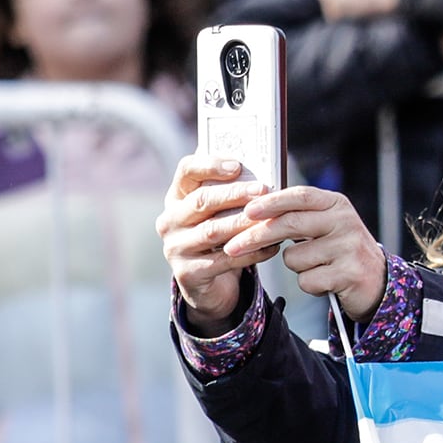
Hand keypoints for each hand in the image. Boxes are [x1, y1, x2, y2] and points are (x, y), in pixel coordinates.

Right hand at [158, 156, 273, 331]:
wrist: (209, 285)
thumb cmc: (220, 238)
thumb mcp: (219, 212)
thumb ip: (229, 188)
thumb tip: (254, 157)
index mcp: (177, 198)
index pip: (186, 171)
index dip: (210, 165)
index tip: (237, 165)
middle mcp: (169, 221)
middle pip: (201, 201)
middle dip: (235, 194)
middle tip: (263, 189)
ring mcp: (175, 248)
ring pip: (213, 231)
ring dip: (244, 223)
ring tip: (270, 217)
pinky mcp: (187, 273)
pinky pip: (225, 259)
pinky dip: (252, 252)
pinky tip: (273, 246)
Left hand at [216, 185, 386, 320]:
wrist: (377, 281)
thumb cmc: (341, 250)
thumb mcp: (326, 224)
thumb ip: (298, 214)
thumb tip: (252, 210)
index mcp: (337, 204)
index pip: (299, 196)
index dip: (270, 202)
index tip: (246, 210)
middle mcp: (345, 222)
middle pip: (290, 225)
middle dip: (256, 237)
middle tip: (233, 247)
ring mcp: (349, 248)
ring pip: (294, 258)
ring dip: (296, 267)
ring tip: (317, 266)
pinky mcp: (348, 274)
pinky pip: (306, 280)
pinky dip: (309, 284)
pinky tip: (326, 281)